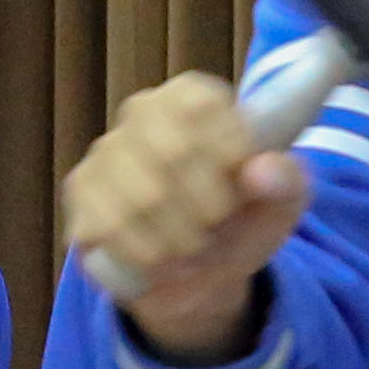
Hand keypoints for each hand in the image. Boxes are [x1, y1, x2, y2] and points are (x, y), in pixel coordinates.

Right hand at [65, 72, 306, 365]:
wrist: (198, 272)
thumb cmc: (242, 221)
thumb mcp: (281, 204)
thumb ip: (286, 182)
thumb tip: (263, 171)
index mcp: (195, 96)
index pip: (202, 105)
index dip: (229, 151)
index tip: (244, 185)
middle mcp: (143, 110)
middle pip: (173, 151)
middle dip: (208, 206)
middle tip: (220, 225)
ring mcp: (106, 149)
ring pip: (143, 195)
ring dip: (181, 238)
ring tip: (196, 249)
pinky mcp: (81, 191)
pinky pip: (110, 225)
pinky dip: (147, 255)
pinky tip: (162, 261)